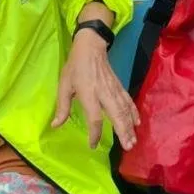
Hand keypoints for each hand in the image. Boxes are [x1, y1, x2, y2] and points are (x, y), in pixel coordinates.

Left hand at [52, 30, 139, 150]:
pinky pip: (128, 101)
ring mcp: (114, 89)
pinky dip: (134, 112)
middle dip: (123, 131)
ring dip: (130, 126)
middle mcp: (104, 93)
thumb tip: (55, 125)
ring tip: (133, 140)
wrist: (91, 47)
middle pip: (116, 114)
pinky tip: (137, 122)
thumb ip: (62, 107)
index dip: (95, 133)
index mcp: (88, 93)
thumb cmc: (75, 67)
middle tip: (128, 147)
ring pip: (125, 110)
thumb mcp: (64, 85)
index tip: (93, 145)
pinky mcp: (119, 86)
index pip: (94, 117)